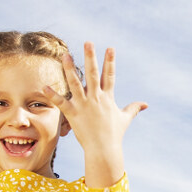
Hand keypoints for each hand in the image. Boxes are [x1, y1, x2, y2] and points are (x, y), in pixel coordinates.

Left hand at [45, 43, 146, 186]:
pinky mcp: (73, 114)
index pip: (109, 75)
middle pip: (92, 73)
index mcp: (108, 98)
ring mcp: (84, 105)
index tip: (110, 48)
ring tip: (66, 55)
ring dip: (70, 69)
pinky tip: (46, 86)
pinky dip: (53, 95)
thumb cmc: (114, 134)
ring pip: (75, 83)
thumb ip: (133, 109)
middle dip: (90, 57)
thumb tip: (145, 104)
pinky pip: (61, 102)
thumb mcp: (124, 119)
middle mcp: (96, 98)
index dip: (110, 61)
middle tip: (88, 42)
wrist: (104, 149)